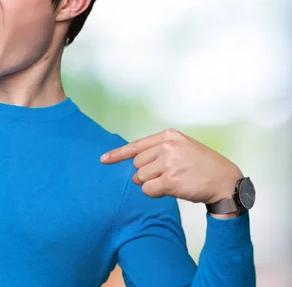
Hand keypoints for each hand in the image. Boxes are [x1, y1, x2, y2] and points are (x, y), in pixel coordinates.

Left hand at [100, 129, 242, 206]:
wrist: (226, 181)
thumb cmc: (202, 165)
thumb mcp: (183, 147)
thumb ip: (159, 149)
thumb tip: (133, 161)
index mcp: (169, 136)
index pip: (136, 145)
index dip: (117, 154)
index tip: (103, 160)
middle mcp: (167, 146)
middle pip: (137, 164)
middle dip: (145, 174)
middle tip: (165, 175)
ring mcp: (169, 162)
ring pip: (141, 178)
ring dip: (151, 184)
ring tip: (172, 181)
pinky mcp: (171, 180)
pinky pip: (148, 190)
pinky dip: (155, 193)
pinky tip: (171, 189)